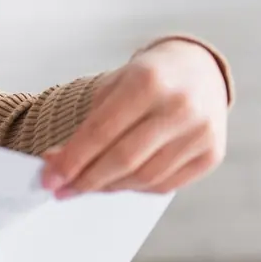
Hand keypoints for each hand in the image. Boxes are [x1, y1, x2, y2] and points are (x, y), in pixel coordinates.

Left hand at [41, 39, 228, 197]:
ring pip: (143, 177)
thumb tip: (55, 167)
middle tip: (61, 190)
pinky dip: (134, 188)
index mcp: (148, 82)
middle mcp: (179, 106)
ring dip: (107, 187)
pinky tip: (118, 182)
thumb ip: (85, 128)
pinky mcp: (211, 154)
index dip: (71, 161)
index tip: (49, 180)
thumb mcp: (112, 90)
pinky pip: (164, 186)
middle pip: (123, 159)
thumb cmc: (145, 81)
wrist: (198, 71)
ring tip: (86, 185)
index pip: (101, 132)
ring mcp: (200, 132)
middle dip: (85, 180)